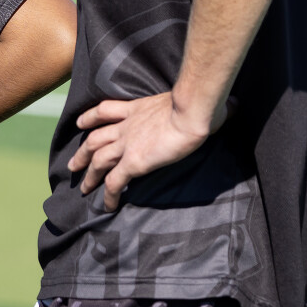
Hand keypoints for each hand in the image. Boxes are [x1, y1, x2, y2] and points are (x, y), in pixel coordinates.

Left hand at [68, 91, 216, 210]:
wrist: (192, 111)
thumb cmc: (199, 103)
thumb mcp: (193, 99)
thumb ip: (203, 104)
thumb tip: (233, 105)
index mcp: (137, 109)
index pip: (106, 111)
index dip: (90, 118)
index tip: (80, 124)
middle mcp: (126, 126)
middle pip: (94, 138)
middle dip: (82, 152)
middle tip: (72, 164)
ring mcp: (127, 144)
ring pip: (98, 160)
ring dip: (88, 175)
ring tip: (83, 187)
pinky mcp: (134, 162)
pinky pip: (114, 182)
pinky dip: (108, 195)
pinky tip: (106, 206)